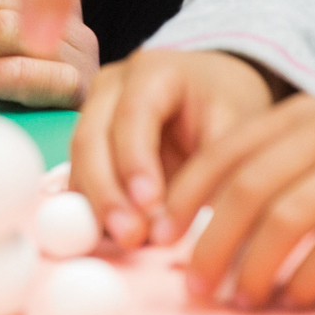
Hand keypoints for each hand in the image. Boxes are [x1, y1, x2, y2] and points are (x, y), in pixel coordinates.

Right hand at [71, 50, 278, 248]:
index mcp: (154, 71)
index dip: (136, 161)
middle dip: (108, 192)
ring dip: (97, 207)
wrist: (213, 92)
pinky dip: (93, 209)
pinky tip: (112, 238)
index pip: (134, 113)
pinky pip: (80, 178)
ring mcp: (93, 113)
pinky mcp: (88, 144)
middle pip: (92, 138)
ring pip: (79, 162)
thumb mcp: (235, 124)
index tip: (150, 204)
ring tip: (125, 243)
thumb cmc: (225, 105)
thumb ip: (212, 165)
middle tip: (130, 236)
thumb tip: (186, 221)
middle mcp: (113, 87)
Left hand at [156, 93, 314, 308]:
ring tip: (241, 300)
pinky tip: (294, 299)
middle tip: (194, 286)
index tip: (162, 237)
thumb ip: (280, 158)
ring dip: (252, 269)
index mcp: (304, 114)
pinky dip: (304, 279)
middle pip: (247, 191)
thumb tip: (211, 214)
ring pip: (285, 221)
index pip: (226, 152)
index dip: (187, 197)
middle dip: (211, 244)